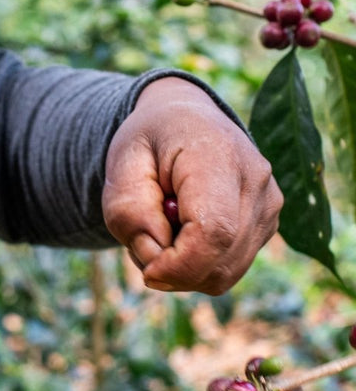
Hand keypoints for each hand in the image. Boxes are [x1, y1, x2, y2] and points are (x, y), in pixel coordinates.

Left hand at [102, 76, 281, 293]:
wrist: (185, 118)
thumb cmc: (149, 141)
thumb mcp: (121, 164)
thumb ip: (129, 210)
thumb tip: (157, 257)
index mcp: (217, 154)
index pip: (213, 231)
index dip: (179, 265)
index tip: (146, 271)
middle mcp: (255, 181)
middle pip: (221, 260)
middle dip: (173, 270)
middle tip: (142, 240)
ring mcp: (269, 204)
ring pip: (225, 272)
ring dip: (183, 269)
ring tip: (160, 228)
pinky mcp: (267, 224)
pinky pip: (228, 268)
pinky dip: (198, 265)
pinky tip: (182, 232)